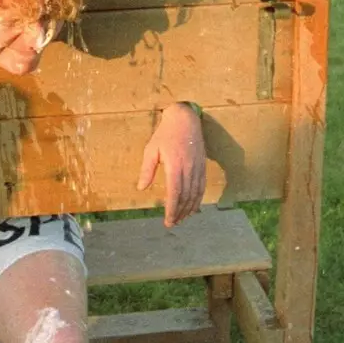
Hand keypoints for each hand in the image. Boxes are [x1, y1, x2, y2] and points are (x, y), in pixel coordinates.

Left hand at [136, 104, 206, 227]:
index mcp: (175, 165)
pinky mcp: (202, 166)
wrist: (185, 119)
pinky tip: (193, 207)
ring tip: (181, 219)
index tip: (168, 220)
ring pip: (196, 194)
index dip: (172, 209)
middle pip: (186, 197)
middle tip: (172, 223)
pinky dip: (198, 199)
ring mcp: (198, 168)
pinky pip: (202, 187)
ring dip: (189, 209)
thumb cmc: (165, 134)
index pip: (175, 193)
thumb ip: (147, 169)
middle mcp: (189, 168)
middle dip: (180, 213)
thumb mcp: (151, 149)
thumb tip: (141, 188)